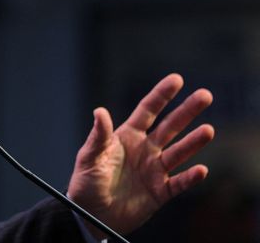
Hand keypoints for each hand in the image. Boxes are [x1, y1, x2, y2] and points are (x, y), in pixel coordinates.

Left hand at [66, 73, 214, 236]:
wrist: (90, 215)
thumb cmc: (86, 182)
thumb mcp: (89, 157)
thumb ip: (98, 136)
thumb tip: (100, 111)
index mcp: (127, 137)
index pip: (148, 111)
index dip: (161, 95)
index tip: (176, 79)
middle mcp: (145, 150)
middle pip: (170, 127)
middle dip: (187, 111)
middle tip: (205, 95)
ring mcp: (154, 170)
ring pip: (179, 153)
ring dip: (193, 142)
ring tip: (208, 130)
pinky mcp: (160, 192)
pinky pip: (179, 183)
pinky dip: (190, 178)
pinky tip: (201, 170)